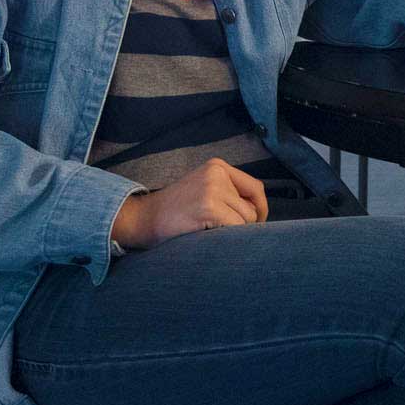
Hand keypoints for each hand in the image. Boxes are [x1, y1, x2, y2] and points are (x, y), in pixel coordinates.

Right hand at [110, 158, 268, 250]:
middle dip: (245, 224)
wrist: (143, 218)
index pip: (255, 187)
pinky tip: (207, 234)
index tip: (257, 223)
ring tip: (210, 231)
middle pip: (253, 206)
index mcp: (218, 167)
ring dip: (233, 232)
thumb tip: (260, 212)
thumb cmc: (175, 211)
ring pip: (246, 219)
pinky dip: (227, 237)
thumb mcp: (204, 189)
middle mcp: (217, 173)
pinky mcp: (209, 206)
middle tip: (224, 231)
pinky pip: (235, 227)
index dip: (260, 208)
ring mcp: (213, 189)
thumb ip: (229, 193)